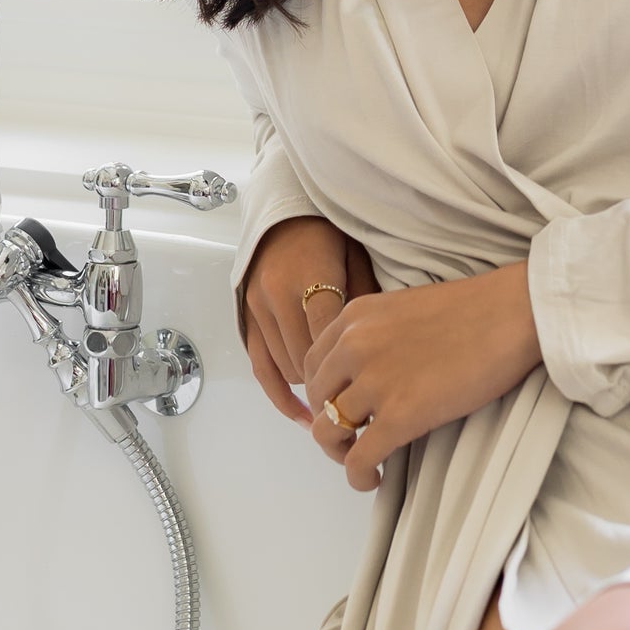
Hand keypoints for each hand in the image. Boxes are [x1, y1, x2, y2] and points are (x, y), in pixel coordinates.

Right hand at [242, 215, 379, 424]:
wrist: (286, 214)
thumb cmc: (330, 233)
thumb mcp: (357, 256)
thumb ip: (366, 299)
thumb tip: (382, 347)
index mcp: (308, 275)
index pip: (328, 334)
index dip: (349, 364)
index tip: (373, 385)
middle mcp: (276, 296)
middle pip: (307, 358)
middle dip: (335, 380)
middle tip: (365, 397)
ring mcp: (257, 310)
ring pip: (287, 368)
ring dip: (314, 385)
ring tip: (344, 400)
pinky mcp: (247, 321)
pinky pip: (261, 368)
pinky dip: (281, 396)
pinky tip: (303, 415)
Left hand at [304, 264, 543, 489]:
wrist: (514, 313)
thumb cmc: (476, 310)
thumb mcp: (405, 308)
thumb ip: (378, 334)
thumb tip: (371, 371)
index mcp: (354, 317)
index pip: (312, 365)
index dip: (321, 394)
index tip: (339, 408)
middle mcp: (353, 346)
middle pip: (316, 400)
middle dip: (329, 423)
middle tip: (353, 438)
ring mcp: (375, 382)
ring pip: (328, 433)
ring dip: (341, 453)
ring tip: (364, 461)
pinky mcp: (400, 415)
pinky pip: (359, 459)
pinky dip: (359, 476)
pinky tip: (374, 479)